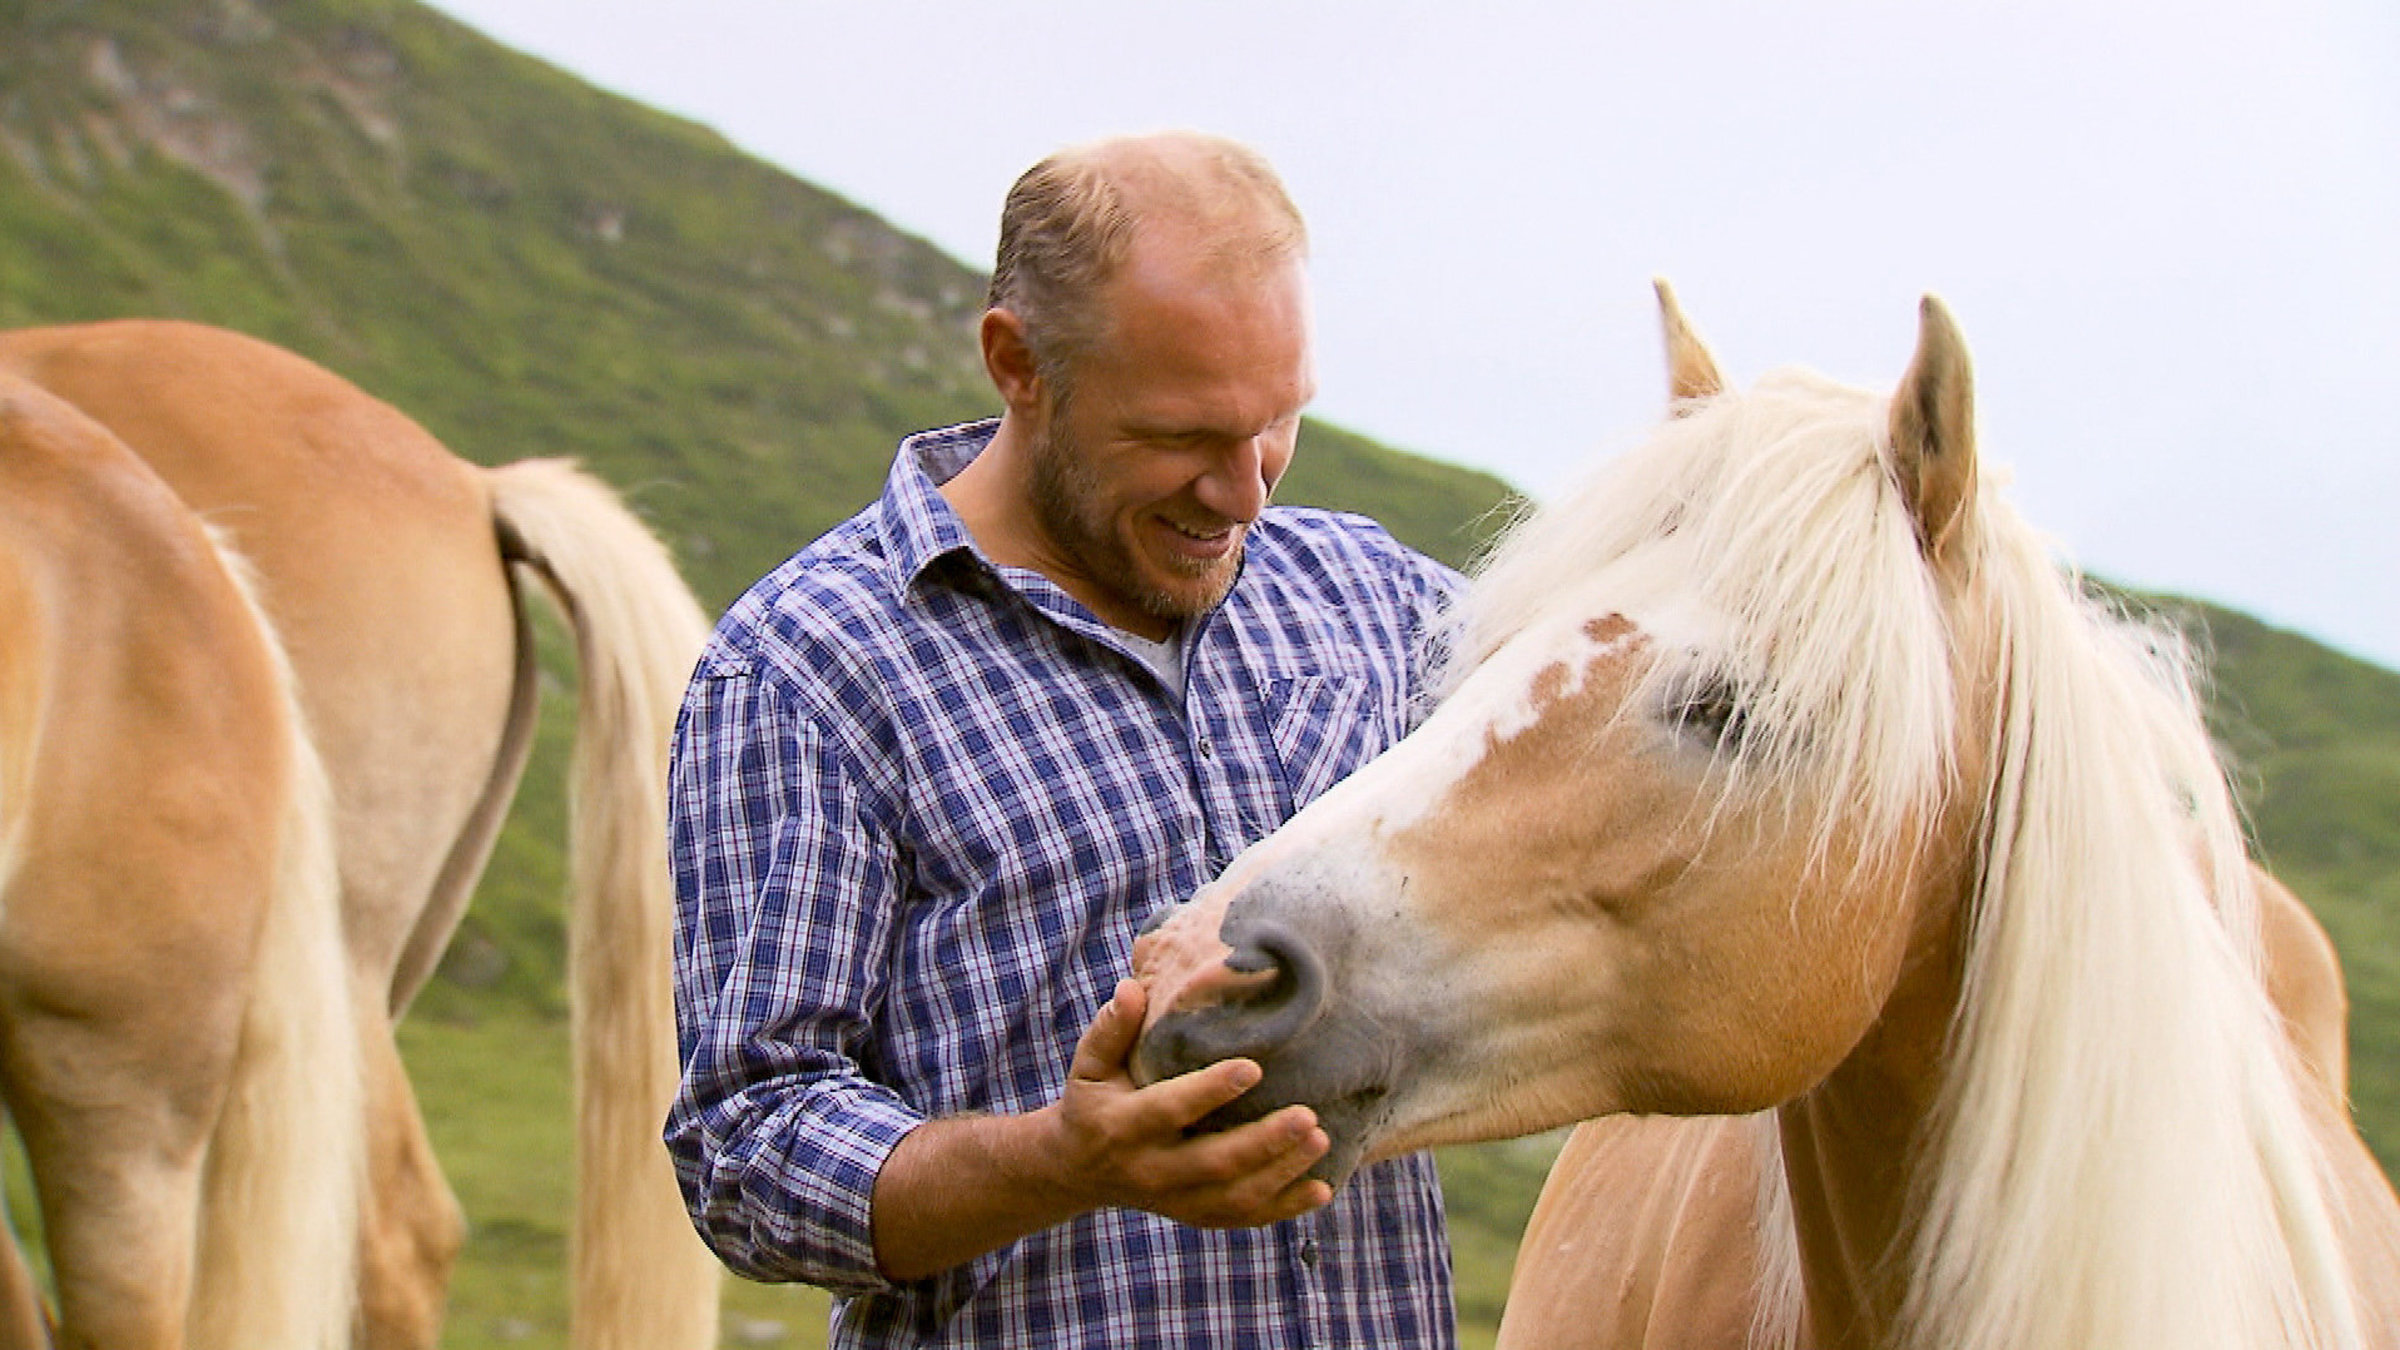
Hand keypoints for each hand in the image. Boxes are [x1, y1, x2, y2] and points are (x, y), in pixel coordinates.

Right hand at [868, 979, 1333, 1279]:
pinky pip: (1242, 1219)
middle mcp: (1150, 1169)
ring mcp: (1175, 1199)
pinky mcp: (1195, 1215)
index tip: (1253, 1067)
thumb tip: (1132, 988)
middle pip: (1212, 1163)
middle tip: (1308, 1115)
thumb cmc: (1094, 1100)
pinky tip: (1321, 1189)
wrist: (1077, 1170)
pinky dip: (1284, 1208)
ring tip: (1321, 1139)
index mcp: (1122, 1127)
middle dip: (1263, 1143)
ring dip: (1281, 1174)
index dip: (1209, 1091)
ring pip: (1234, 1197)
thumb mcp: (1089, 1065)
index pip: (1168, 1110)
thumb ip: (1110, 1030)